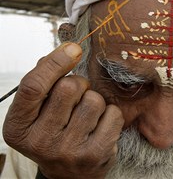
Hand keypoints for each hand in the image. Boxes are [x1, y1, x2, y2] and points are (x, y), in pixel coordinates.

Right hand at [3, 42, 123, 178]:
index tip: (72, 48)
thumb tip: (64, 52)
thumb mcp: (37, 113)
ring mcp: (69, 151)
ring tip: (87, 116)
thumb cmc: (53, 134)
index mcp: (18, 127)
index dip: (54, 62)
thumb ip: (45, 83)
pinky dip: (110, 114)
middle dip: (78, 84)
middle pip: (69, 88)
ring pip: (94, 100)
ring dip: (94, 101)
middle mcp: (40, 142)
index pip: (34, 86)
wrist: (70, 173)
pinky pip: (113, 114)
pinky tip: (100, 126)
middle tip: (77, 96)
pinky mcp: (95, 154)